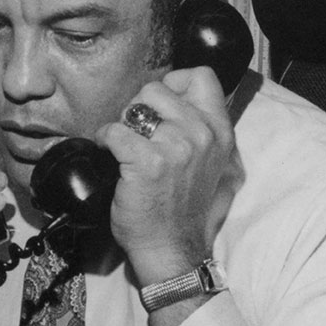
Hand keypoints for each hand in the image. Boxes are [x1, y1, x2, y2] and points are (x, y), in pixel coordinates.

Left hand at [103, 66, 237, 288]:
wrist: (172, 249)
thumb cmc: (185, 211)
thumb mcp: (215, 167)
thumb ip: (206, 132)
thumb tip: (183, 101)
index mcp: (221, 132)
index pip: (201, 76)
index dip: (174, 83)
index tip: (160, 106)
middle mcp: (203, 134)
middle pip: (158, 88)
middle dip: (140, 107)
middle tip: (137, 133)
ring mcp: (176, 147)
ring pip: (134, 106)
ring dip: (122, 124)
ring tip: (124, 147)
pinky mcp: (147, 161)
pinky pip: (114, 130)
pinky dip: (104, 141)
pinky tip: (110, 156)